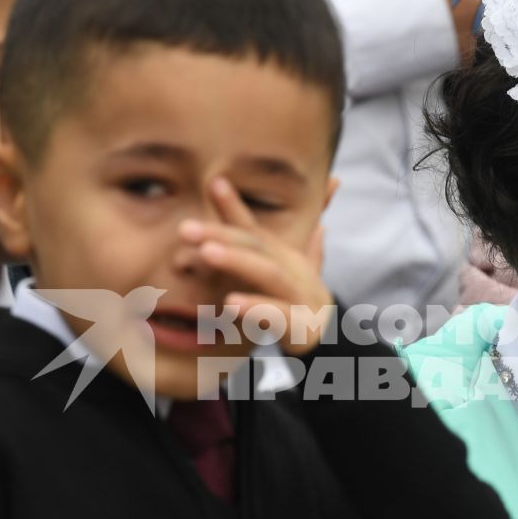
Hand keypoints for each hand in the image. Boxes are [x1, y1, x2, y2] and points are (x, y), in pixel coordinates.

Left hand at [180, 177, 333, 355]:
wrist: (331, 336)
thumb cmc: (296, 296)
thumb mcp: (283, 264)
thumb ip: (265, 233)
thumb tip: (309, 186)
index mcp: (280, 255)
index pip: (253, 228)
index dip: (234, 205)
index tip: (213, 182)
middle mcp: (290, 270)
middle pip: (255, 246)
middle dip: (221, 234)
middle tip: (186, 228)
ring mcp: (298, 295)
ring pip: (268, 274)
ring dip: (238, 260)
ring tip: (206, 252)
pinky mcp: (301, 324)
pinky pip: (277, 315)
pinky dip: (256, 308)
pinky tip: (230, 303)